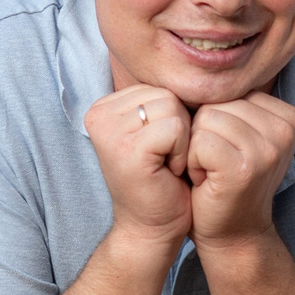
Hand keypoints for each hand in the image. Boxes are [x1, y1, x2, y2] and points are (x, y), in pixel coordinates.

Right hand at [86, 85, 193, 246]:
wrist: (153, 226)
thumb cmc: (164, 179)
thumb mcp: (158, 130)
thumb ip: (162, 100)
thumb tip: (195, 67)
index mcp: (105, 105)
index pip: (159, 85)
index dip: (174, 117)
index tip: (161, 148)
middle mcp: (99, 113)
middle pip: (166, 93)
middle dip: (179, 127)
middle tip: (165, 158)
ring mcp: (108, 130)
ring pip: (172, 107)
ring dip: (182, 140)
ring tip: (166, 164)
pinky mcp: (125, 147)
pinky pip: (175, 127)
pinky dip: (182, 151)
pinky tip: (169, 171)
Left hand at [186, 93, 294, 246]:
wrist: (232, 233)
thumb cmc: (226, 181)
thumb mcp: (241, 135)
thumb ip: (234, 104)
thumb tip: (203, 65)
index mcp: (288, 115)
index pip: (230, 91)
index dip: (216, 121)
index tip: (230, 151)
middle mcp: (285, 128)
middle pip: (217, 103)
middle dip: (205, 134)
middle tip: (219, 165)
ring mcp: (269, 148)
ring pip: (205, 119)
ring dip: (198, 149)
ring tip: (214, 172)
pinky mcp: (245, 167)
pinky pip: (199, 142)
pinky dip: (194, 163)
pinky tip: (208, 181)